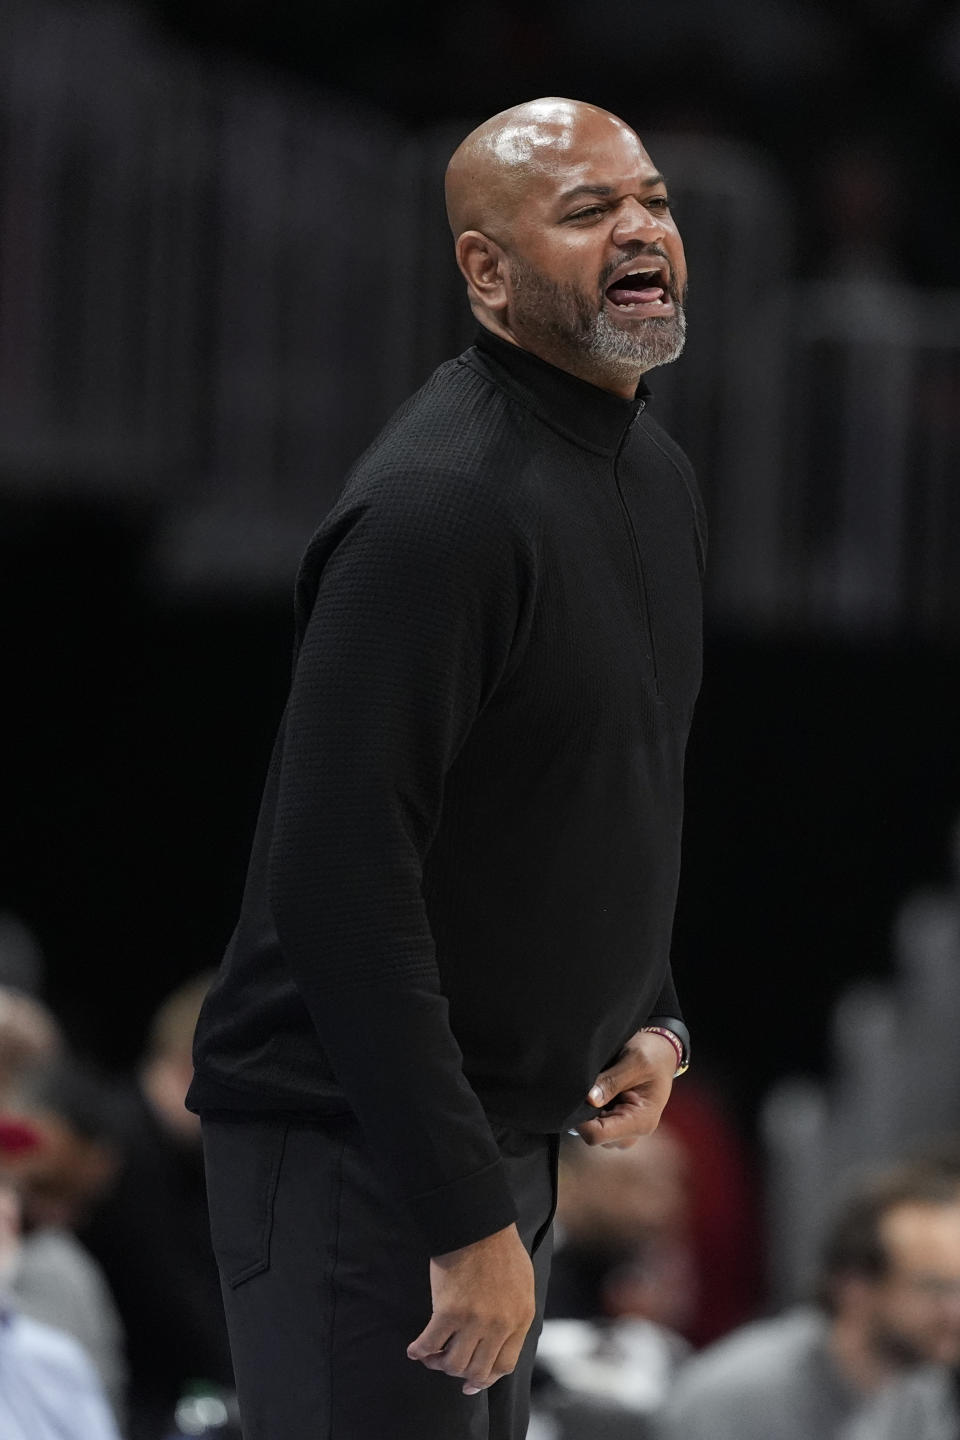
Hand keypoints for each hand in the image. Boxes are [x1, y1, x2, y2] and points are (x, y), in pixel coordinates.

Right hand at [406, 1222, 535, 1395]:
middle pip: (477, 1369)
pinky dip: (420, 1350)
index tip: (471, 1382)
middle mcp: (499, 1326)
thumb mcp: (522, 1285)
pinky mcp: (449, 1312)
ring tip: (430, 1356)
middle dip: (459, 1373)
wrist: (479, 1225)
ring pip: (453, 1363)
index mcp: (520, 1319)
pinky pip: (431, 1343)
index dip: (485, 1379)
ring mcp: (474, 1321)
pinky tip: (414, 1349)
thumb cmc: (500, 1249)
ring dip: (438, 1363)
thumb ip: (514, 1315)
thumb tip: (500, 1340)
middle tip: (446, 1365)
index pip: (504, 1366)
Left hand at [576, 1029, 675, 1147]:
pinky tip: (600, 1090)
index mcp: (640, 1121)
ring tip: (599, 1086)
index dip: (581, 1120)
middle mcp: (633, 1131)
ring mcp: (626, 1128)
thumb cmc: (653, 1055)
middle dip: (586, 1113)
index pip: (598, 1135)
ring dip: (589, 1111)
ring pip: (594, 1130)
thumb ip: (612, 1081)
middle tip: (590, 1086)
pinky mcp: (619, 1121)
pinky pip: (598, 1122)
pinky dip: (593, 1108)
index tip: (575, 1097)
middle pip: (595, 1135)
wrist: (662, 1053)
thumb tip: (589, 1099)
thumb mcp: (635, 1061)